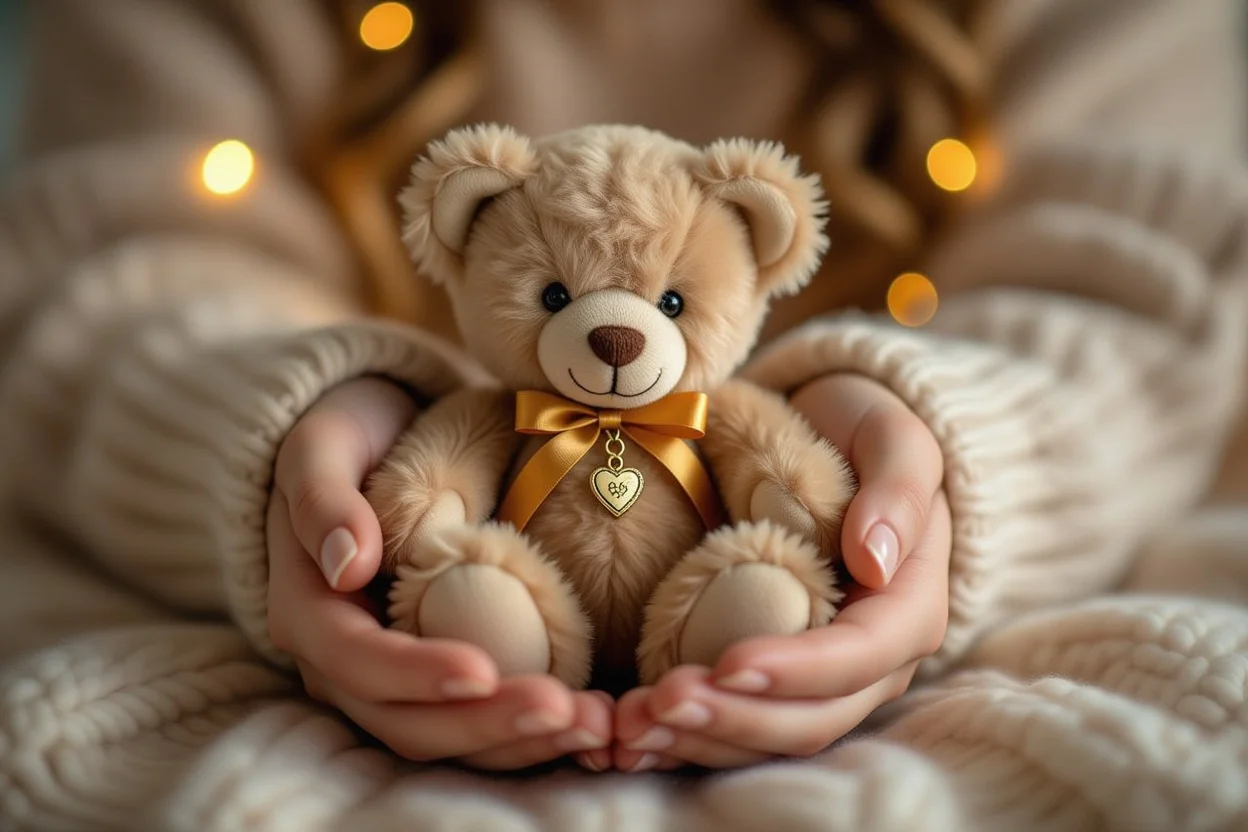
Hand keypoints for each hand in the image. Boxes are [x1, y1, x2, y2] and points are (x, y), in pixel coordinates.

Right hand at [266, 377, 613, 770]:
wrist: (372, 443)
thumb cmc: (349, 438)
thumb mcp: (322, 445)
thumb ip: (322, 498)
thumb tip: (346, 565)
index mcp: (307, 610)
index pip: (356, 661)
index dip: (414, 674)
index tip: (483, 671)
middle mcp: (340, 663)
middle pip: (405, 721)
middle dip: (485, 726)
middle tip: (566, 714)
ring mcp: (387, 678)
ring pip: (445, 735)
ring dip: (517, 744)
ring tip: (592, 729)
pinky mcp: (431, 678)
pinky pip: (474, 721)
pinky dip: (527, 734)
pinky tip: (588, 725)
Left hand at [613, 373, 949, 769]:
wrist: (831, 442)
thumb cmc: (861, 435)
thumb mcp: (894, 437)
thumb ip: (898, 489)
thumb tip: (876, 562)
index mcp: (909, 607)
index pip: (859, 657)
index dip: (796, 671)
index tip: (727, 665)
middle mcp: (873, 663)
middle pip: (812, 718)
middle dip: (735, 720)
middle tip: (658, 705)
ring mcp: (824, 680)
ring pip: (770, 738)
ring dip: (700, 742)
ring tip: (631, 731)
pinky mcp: (777, 681)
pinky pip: (738, 728)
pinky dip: (686, 741)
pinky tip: (629, 740)